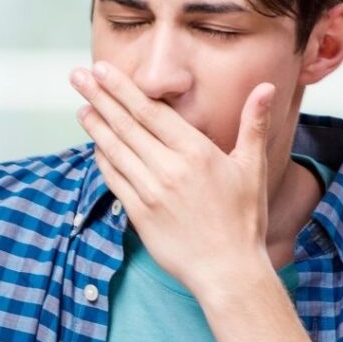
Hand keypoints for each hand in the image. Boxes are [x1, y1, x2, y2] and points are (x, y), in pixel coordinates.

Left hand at [71, 60, 274, 296]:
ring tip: (81, 105)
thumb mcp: (252, 168)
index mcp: (196, 152)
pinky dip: (102, 159)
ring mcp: (151, 192)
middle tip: (78, 75)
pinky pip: (114, 179)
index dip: (122, 89)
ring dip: (95, 125)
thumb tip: (264, 87)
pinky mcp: (139, 214)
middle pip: (126, 125)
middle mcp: (169, 169)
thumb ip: (252, 124)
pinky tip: (95, 144)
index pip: (151, 111)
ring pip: (115, 150)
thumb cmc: (244, 219)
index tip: (102, 70)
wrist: (228, 271)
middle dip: (99, 96)